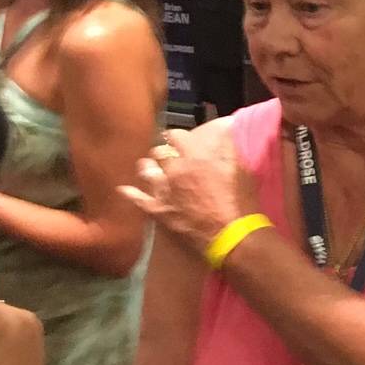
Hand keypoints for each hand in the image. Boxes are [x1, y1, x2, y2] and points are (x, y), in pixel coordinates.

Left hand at [119, 128, 256, 251]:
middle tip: (169, 156)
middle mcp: (175, 170)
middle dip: (164, 152)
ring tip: (150, 168)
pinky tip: (124, 189)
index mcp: (195, 157)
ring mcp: (163, 191)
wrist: (230, 234)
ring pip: (146, 171)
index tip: (180, 140)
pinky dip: (130, 193)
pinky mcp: (158, 210)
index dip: (178, 137)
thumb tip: (224, 130)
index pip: (176, 136)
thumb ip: (228, 148)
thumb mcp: (240, 168)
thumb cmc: (240, 201)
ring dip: (148, 167)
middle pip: (159, 152)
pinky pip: (137, 199)